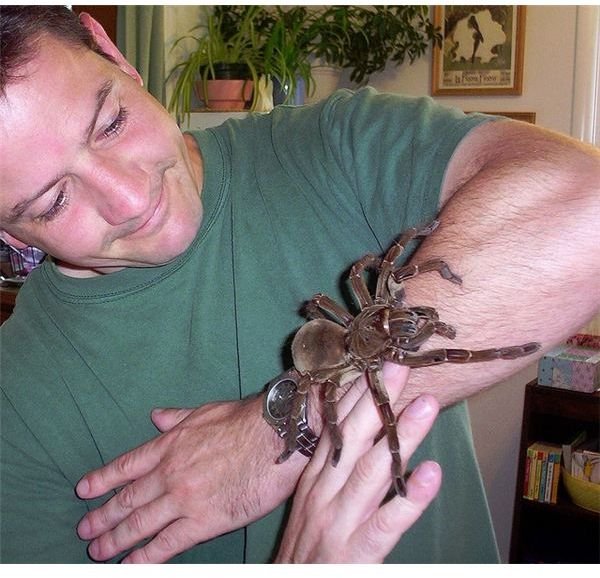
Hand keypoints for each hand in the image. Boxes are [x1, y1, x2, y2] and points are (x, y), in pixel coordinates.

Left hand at [76, 395, 304, 562]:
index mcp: (169, 445)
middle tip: (85, 530)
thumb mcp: (205, 411)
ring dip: (115, 539)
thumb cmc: (244, 420)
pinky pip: (167, 543)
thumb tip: (156, 416)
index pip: (127, 466)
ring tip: (97, 550)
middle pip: (128, 499)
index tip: (84, 490)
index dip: (102, 479)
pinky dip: (145, 557)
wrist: (274, 437)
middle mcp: (169, 473)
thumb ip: (177, 417)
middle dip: (103, 516)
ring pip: (140, 524)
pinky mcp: (203, 521)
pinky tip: (130, 564)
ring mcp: (183, 498)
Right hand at [275, 367, 440, 562]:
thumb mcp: (315, 498)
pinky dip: (410, 497)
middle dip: (379, 399)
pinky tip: (432, 474)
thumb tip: (362, 426)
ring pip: (373, 471)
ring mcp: (340, 521)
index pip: (336, 425)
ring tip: (426, 405)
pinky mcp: (358, 553)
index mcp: (316, 476)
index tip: (378, 361)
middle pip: (353, 437)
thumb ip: (336, 464)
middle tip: (401, 365)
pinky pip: (387, 522)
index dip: (357, 392)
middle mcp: (325, 491)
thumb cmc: (307, 543)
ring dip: (402, 435)